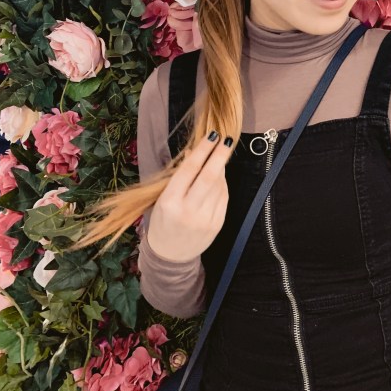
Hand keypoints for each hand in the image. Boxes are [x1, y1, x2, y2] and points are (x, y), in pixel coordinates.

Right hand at [146, 132, 232, 262]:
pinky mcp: (217, 225)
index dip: (203, 150)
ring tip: (219, 157)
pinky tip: (219, 177)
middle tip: (227, 139)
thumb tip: (197, 152)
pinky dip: (223, 184)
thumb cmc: (163, 221)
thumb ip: (180, 178)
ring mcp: (205, 219)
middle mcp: (188, 211)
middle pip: (210, 177)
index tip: (212, 135)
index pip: (189, 169)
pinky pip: (224, 198)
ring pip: (220, 186)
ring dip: (221, 169)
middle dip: (220, 155)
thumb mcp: (163, 198)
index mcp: (170, 202)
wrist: (170, 256)